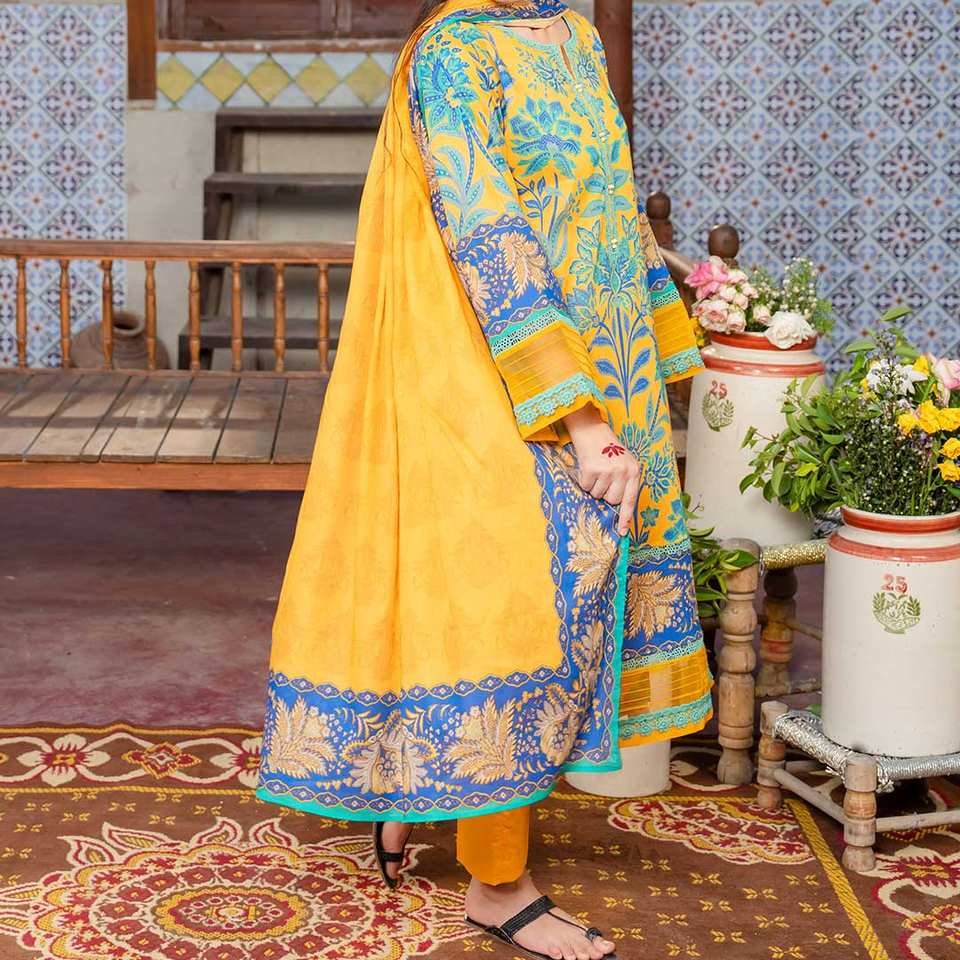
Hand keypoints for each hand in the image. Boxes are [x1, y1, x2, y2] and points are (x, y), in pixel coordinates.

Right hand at [562, 406, 640, 535]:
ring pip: (597, 494)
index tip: (622, 532)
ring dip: (593, 486)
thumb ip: (624, 482)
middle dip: (605, 494)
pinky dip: (584, 480)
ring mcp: (608, 470)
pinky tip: (588, 468)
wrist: (592, 431)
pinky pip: (586, 487)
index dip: (626, 517)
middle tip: (603, 480)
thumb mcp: (623, 463)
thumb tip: (616, 508)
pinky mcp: (592, 469)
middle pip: (612, 500)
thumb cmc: (608, 450)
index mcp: (634, 471)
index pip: (631, 499)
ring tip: (596, 470)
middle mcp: (623, 471)